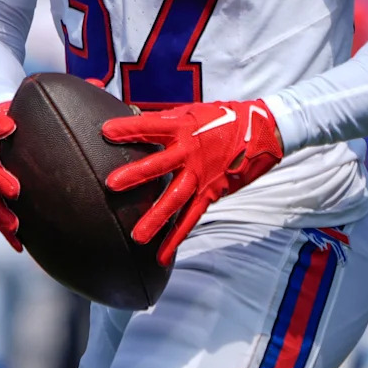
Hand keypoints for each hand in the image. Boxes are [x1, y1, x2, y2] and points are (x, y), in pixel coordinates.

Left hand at [103, 99, 282, 265]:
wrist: (262, 131)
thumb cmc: (222, 118)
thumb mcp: (192, 112)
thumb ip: (164, 120)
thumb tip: (133, 118)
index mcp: (182, 127)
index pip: (151, 126)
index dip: (129, 128)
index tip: (106, 131)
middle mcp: (190, 152)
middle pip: (160, 164)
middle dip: (136, 174)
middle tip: (112, 184)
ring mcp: (201, 175)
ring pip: (176, 198)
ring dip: (156, 217)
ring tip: (137, 236)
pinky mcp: (211, 193)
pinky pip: (192, 217)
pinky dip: (177, 237)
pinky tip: (162, 255)